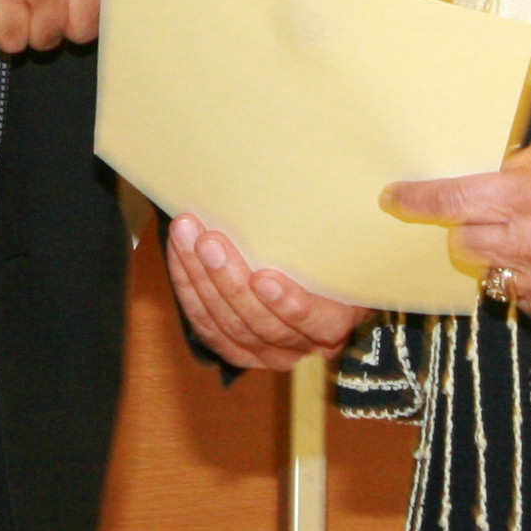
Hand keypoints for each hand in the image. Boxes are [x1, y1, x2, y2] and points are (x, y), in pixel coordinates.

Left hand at [166, 212, 361, 370]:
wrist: (311, 275)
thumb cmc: (328, 254)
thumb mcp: (344, 246)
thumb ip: (336, 231)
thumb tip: (351, 177)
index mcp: (336, 323)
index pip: (318, 323)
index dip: (290, 304)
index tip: (264, 276)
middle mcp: (303, 346)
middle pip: (261, 324)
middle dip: (229, 281)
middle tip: (209, 240)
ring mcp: (266, 353)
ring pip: (227, 325)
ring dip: (201, 278)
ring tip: (187, 236)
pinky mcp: (236, 350)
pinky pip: (206, 324)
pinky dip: (188, 287)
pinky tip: (180, 253)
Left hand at [386, 138, 530, 332]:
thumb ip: (514, 170)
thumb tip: (470, 184)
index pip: (459, 201)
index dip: (421, 200)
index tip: (397, 199)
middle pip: (464, 244)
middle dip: (469, 229)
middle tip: (494, 217)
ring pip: (489, 274)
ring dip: (501, 256)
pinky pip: (519, 299)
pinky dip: (526, 280)